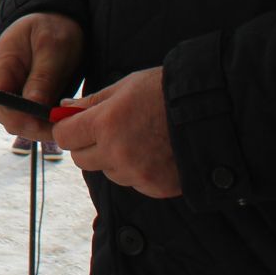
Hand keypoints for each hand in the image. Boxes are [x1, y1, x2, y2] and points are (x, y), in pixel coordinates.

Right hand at [0, 11, 84, 144]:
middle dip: (38, 127)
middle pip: (10, 120)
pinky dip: (45, 122)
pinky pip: (27, 120)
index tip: (55, 122)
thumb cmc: (50, 29)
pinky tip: (62, 118)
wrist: (50, 20)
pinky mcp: (17, 101)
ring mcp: (4, 96)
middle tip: (69, 124)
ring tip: (68, 119)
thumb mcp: (51, 48)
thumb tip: (34, 110)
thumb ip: (42, 78)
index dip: (26, 120)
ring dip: (43, 127)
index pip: (0, 106)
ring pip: (20, 124)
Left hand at [53, 67, 181, 198]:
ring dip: (113, 159)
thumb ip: (91, 102)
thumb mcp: (125, 86)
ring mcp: (136, 174)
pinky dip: (137, 171)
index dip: (67, 129)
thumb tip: (63, 110)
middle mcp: (116, 153)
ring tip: (138, 139)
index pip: (64, 136)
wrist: (212, 112)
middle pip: (81, 159)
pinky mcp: (155, 187)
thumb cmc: (165, 92)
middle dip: (87, 145)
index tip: (75, 124)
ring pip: (107, 171)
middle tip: (106, 131)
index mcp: (105, 123)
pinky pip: (133, 183)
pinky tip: (154, 153)